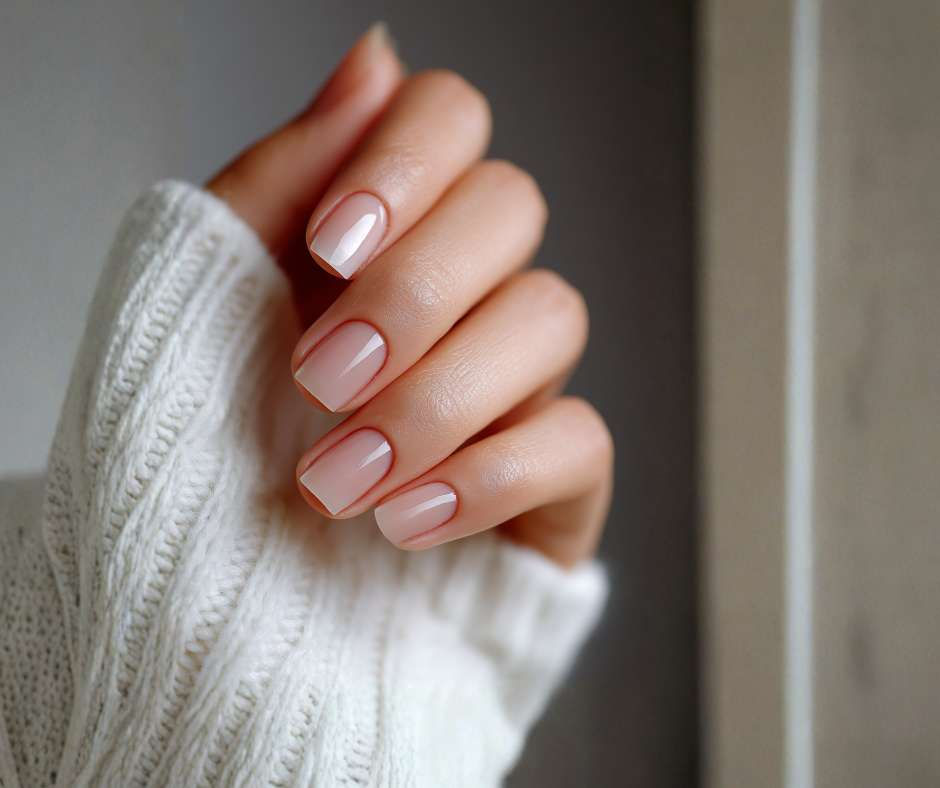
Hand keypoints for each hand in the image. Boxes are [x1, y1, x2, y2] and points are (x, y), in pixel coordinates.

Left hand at [208, 24, 612, 566]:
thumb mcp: (213, 297)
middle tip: (321, 376)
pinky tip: (404, 523)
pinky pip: (579, 438)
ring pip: (552, 316)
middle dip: (415, 292)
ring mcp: (517, 376)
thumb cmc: (211, 447)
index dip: (408, 161)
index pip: (450, 118)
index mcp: (382, 227)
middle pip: (511, 206)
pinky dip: (487, 477)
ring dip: (435, 399)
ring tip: (335, 479)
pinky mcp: (554, 472)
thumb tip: (374, 51)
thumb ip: (287, 172)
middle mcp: (462, 285)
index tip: (330, 248)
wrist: (231, 607)